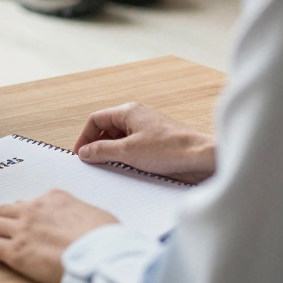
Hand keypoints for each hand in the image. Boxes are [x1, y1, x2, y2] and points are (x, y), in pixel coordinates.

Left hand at [0, 190, 117, 282]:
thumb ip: (80, 216)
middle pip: (6, 210)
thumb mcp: (96, 215)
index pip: (31, 202)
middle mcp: (34, 210)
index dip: (20, 207)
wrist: (98, 252)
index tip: (14, 208)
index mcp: (54, 198)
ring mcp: (22, 230)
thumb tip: (82, 222)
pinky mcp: (15, 252)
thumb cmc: (104, 238)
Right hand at [75, 102, 215, 184]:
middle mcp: (137, 117)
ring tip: (110, 168)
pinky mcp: (156, 144)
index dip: (85, 136)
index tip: (81, 154)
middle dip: (98, 146)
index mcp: (128, 111)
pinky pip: (133, 148)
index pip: (96, 119)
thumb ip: (102, 150)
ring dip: (112, 154)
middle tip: (92, 163)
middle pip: (107, 129)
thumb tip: (85, 151)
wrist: (201, 157)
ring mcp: (147, 130)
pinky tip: (127, 170)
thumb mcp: (127, 151)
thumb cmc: (170, 148)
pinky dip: (126, 158)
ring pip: (120, 140)